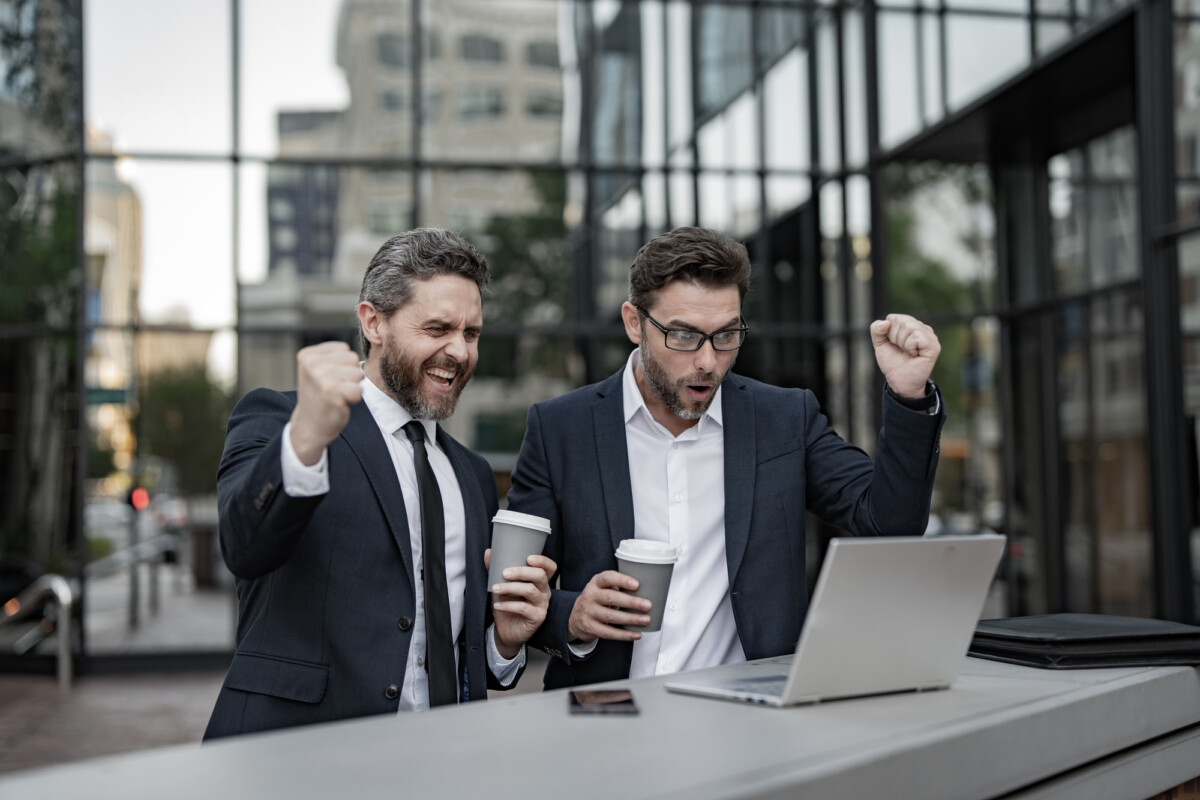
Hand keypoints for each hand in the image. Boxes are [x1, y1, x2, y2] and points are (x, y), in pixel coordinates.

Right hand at [290, 342, 363, 464]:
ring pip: (358, 374)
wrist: (311, 425)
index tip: (329, 379)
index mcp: (308, 355)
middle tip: (334, 389)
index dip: (343, 366)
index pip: (344, 349)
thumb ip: (334, 355)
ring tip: (336, 395)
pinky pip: (359, 390)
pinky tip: (340, 403)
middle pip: (353, 359)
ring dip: (352, 387)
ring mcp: (320, 378)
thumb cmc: (321, 395)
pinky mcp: (331, 393)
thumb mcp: (319, 369)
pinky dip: (354, 398)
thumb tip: (369, 338)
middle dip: (349, 375)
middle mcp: (312, 364)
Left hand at [486, 550, 556, 658]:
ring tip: (495, 588)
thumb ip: (496, 569)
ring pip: (530, 590)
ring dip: (510, 587)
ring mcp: (542, 605)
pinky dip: (508, 605)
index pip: (549, 567)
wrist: (506, 630)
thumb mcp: (501, 585)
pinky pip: (523, 608)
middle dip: (521, 572)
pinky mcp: (537, 617)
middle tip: (504, 573)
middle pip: (540, 575)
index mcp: (539, 581)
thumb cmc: (507, 604)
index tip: (528, 557)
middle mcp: (544, 591)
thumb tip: (488, 552)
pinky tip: (497, 604)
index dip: (542, 561)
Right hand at [566, 571, 651, 643]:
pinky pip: (608, 632)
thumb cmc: (597, 599)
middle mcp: (591, 596)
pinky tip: (636, 634)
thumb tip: (647, 589)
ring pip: (610, 616)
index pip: (607, 578)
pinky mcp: (590, 627)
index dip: (622, 580)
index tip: (637, 584)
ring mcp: (589, 612)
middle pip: (611, 598)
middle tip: (647, 605)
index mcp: (596, 583)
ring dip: (630, 619)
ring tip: (645, 620)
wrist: (574, 616)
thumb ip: (617, 585)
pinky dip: (624, 635)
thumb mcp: (602, 587)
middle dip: (631, 602)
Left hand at [870, 314, 940, 397]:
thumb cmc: (892, 362)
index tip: (894, 345)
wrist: (898, 380)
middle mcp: (922, 328)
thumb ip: (876, 329)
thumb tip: (886, 322)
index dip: (888, 333)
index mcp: (911, 325)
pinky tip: (914, 355)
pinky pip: (916, 336)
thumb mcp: (880, 343)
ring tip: (908, 352)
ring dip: (902, 343)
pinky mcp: (933, 346)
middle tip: (901, 350)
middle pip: (901, 321)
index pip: (893, 318)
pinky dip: (910, 347)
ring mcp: (930, 336)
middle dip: (895, 338)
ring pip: (909, 327)